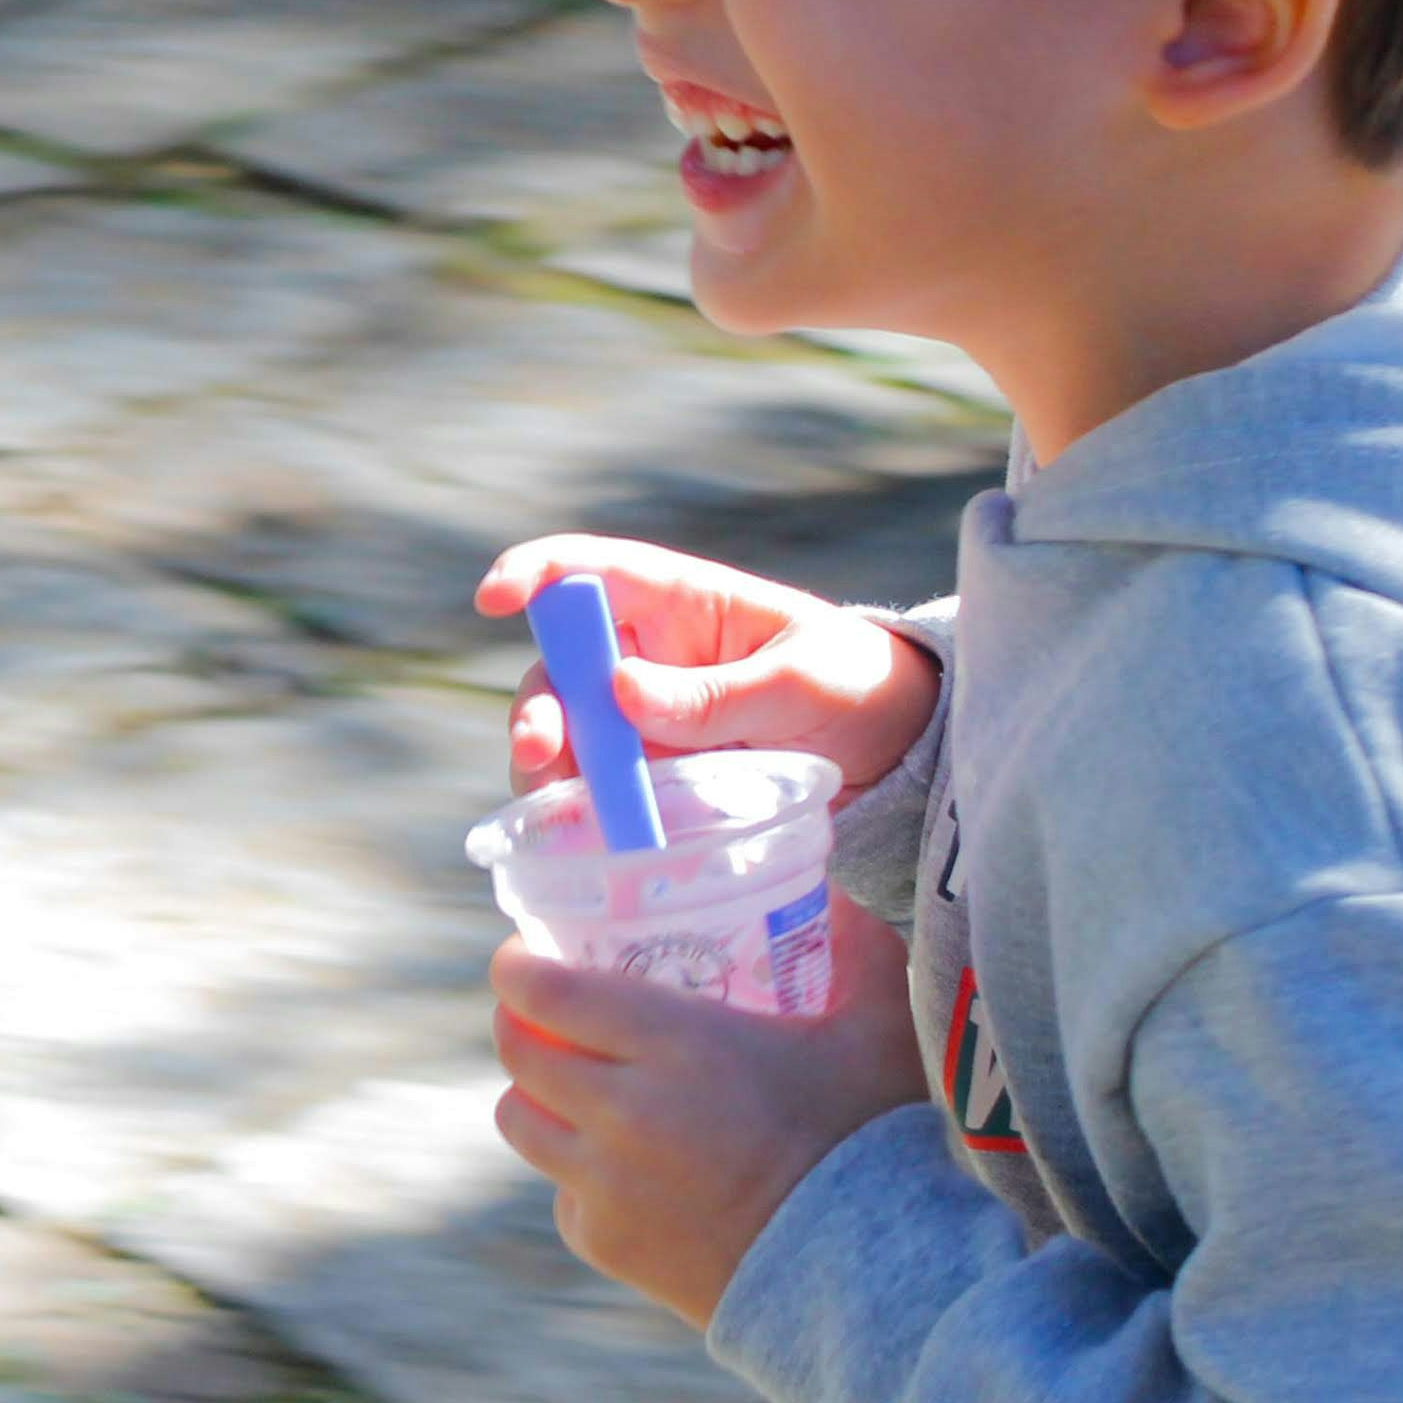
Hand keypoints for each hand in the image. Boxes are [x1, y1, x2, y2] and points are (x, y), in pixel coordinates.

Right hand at [477, 536, 943, 795]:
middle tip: (538, 747)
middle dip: (538, 702)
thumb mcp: (799, 683)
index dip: (536, 574)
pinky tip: (584, 830)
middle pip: (563, 666)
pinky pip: (603, 786)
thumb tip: (619, 689)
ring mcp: (651, 720)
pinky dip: (582, 807)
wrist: (907, 758)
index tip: (495, 600)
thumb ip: (715, 693)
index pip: (592, 571)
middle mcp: (651, 658)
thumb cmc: (861, 687)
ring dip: (551, 761)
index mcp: (683, 604)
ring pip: (571, 732)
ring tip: (557, 795)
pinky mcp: (661, 777)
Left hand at [489, 898, 926, 1328]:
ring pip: (518, 1120)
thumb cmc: (872, 1142)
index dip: (519, 967)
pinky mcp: (603, 1243)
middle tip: (550, 1013)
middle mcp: (619, 1113)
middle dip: (522, 1022)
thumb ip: (859, 949)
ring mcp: (602, 1185)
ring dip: (537, 1095)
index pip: (543, 991)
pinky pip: (561, 1192)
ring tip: (581, 1088)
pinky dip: (579, 1174)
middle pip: (516, 1051)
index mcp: (674, 1046)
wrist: (866, 1284)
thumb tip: (835, 893)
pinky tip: (632, 1169)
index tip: (526, 956)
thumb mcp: (879, 1031)